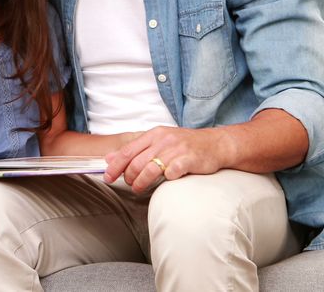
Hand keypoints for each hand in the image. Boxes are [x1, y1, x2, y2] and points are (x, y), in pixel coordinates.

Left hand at [103, 126, 230, 192]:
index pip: (128, 151)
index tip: (108, 178)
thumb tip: (109, 158)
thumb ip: (135, 149)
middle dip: (128, 177)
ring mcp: (176, 149)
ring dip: (141, 182)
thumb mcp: (159, 141)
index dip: (115, 166)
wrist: (216, 144)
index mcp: (154, 134)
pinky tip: (165, 181)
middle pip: (136, 162)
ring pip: (150, 168)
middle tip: (129, 185)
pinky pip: (172, 172)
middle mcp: (163, 140)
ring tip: (139, 189)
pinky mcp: (189, 159)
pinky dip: (166, 179)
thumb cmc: (185, 145)